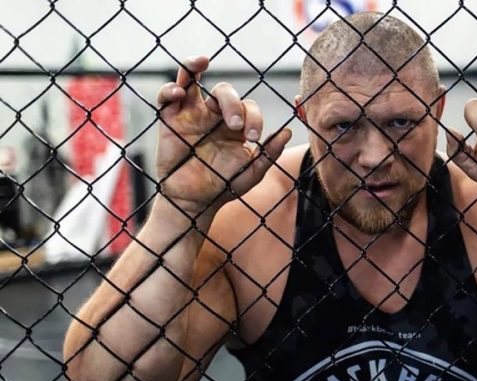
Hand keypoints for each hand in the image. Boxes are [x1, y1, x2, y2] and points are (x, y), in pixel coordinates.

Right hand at [156, 56, 290, 214]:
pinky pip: (167, 96)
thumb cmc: (225, 186)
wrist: (195, 202)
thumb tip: (288, 131)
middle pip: (225, 91)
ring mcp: (191, 114)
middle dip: (233, 103)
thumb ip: (269, 153)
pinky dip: (170, 88)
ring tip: (201, 61)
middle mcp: (214, 114)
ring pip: (191, 79)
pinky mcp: (169, 120)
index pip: (249, 107)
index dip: (255, 118)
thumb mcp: (252, 172)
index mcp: (236, 124)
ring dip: (193, 65)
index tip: (254, 139)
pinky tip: (178, 91)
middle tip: (235, 125)